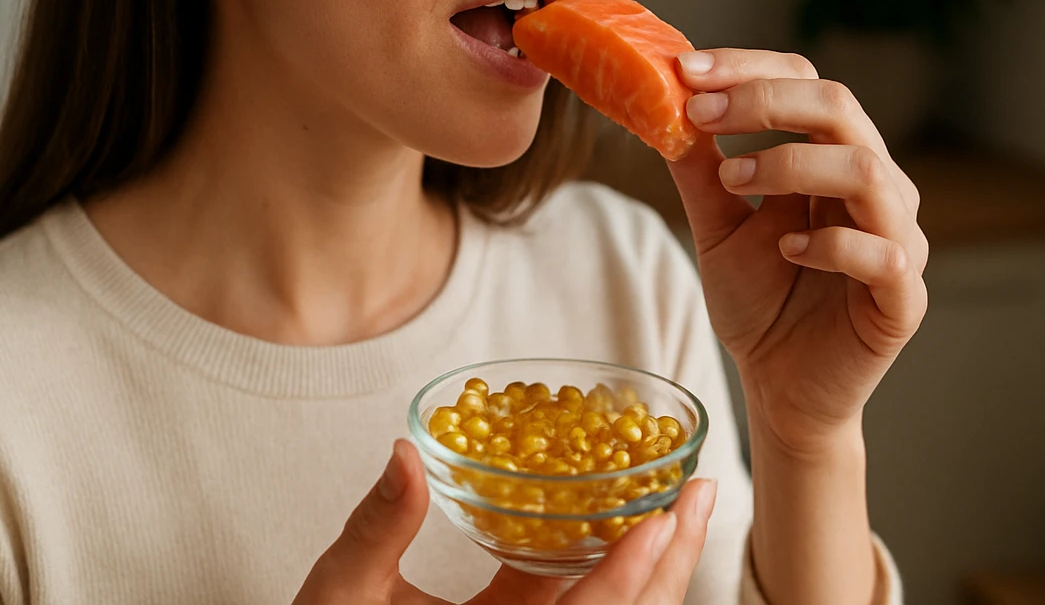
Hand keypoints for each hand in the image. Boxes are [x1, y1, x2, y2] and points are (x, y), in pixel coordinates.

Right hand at [292, 439, 717, 604]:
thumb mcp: (340, 593)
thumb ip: (378, 527)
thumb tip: (406, 453)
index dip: (628, 576)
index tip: (663, 521)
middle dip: (674, 563)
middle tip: (703, 492)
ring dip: (660, 573)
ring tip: (685, 508)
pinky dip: (622, 583)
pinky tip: (633, 536)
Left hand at [666, 49, 928, 456]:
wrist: (780, 388)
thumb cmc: (760, 302)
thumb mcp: (716, 226)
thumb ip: (698, 169)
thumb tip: (662, 103)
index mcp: (833, 158)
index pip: (808, 84)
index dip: (750, 69)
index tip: (685, 71)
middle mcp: (876, 187)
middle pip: (841, 107)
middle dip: (765, 101)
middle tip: (699, 112)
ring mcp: (897, 239)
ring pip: (867, 170)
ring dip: (791, 163)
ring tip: (733, 179)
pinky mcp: (903, 298)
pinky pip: (883, 254)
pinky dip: (831, 244)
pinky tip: (786, 252)